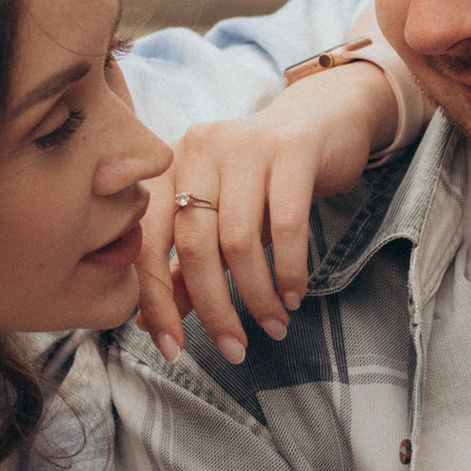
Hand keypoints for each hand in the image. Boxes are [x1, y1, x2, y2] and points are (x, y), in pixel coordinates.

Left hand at [138, 62, 399, 364]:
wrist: (322, 120)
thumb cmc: (262, 179)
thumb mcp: (220, 219)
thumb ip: (186, 266)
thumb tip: (150, 323)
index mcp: (168, 167)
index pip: (148, 243)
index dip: (156, 301)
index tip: (170, 349)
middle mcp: (198, 149)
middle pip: (195, 245)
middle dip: (214, 308)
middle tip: (234, 349)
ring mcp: (244, 145)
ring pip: (240, 240)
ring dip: (257, 295)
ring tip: (273, 325)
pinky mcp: (291, 149)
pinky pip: (287, 224)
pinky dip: (289, 269)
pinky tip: (294, 296)